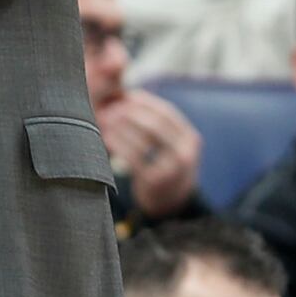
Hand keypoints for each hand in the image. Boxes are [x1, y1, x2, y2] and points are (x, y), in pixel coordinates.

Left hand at [98, 86, 200, 216]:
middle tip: (112, 107)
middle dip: (132, 113)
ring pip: (143, 141)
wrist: (172, 201)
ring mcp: (172, 169)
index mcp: (190, 138)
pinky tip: (106, 137)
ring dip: (122, 128)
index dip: (145, 102)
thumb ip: (157, 124)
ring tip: (105, 119)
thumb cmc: (165, 164)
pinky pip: (134, 159)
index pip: (167, 113)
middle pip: (156, 125)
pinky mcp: (155, 181)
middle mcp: (185, 153)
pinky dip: (119, 145)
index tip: (126, 95)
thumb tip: (128, 95)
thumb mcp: (171, 144)